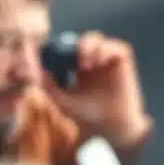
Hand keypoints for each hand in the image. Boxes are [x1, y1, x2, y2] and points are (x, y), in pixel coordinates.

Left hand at [43, 31, 150, 149]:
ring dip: (87, 46)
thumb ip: (49, 87)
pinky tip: (97, 63)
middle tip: (69, 59)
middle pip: (80, 40)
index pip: (67, 49)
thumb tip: (41, 72)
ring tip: (84, 65)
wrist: (107, 124)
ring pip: (97, 39)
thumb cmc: (85, 115)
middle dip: (72, 44)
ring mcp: (108, 61)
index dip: (59, 48)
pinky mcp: (123, 63)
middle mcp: (93, 62)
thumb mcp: (61, 101)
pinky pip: (117, 47)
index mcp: (77, 69)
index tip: (53, 55)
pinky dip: (105, 50)